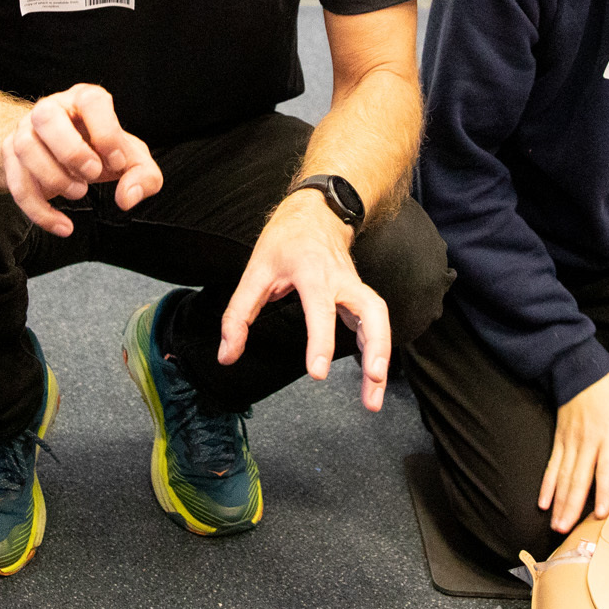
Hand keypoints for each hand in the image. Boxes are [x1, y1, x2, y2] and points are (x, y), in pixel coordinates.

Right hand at [0, 83, 162, 235]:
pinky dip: (40, 211)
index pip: (91, 101)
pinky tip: (63, 225)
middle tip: (92, 174)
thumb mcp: (131, 159)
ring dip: (54, 178)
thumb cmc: (99, 150)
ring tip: (79, 192)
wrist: (60, 152)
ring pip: (25, 147)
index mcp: (84, 100)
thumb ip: (143, 176)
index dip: (106, 133)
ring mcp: (25, 130)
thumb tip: (127, 198)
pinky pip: (16, 183)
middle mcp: (51, 108)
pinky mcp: (10, 156)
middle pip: (46, 116)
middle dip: (71, 151)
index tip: (116, 161)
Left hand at [218, 190, 391, 410]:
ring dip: (382, 357)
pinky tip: (372, 378)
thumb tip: (227, 355)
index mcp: (313, 272)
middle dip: (376, 349)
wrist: (315, 213)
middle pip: (371, 313)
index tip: (318, 373)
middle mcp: (342, 280)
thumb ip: (238, 316)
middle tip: (373, 383)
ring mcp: (356, 287)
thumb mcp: (254, 272)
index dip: (321, 342)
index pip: (321, 310)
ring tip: (374, 396)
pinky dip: (378, 350)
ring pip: (380, 320)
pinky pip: (375, 324)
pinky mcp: (360, 297)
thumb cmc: (285, 241)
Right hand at [538, 369, 608, 533]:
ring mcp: (570, 442)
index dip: (602, 492)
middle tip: (566, 529)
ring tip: (556, 523)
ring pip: (563, 476)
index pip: (605, 470)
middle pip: (579, 479)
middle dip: (572, 506)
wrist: (582, 371)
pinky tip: (543, 501)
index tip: (599, 513)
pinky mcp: (559, 439)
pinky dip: (547, 484)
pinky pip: (552, 466)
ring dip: (559, 501)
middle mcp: (588, 443)